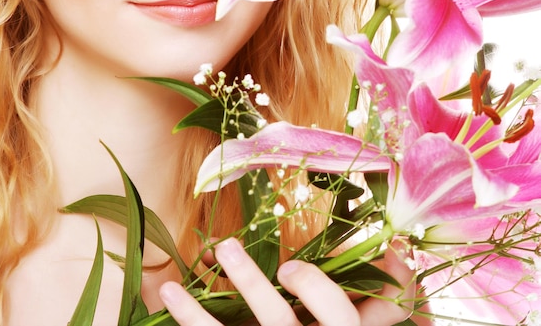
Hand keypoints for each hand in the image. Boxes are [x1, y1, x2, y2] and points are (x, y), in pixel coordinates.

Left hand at [158, 237, 414, 325]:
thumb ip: (374, 308)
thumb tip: (396, 252)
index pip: (337, 315)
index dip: (315, 286)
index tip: (288, 266)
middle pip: (278, 324)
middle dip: (250, 282)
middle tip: (226, 245)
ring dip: (194, 318)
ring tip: (169, 286)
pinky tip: (167, 314)